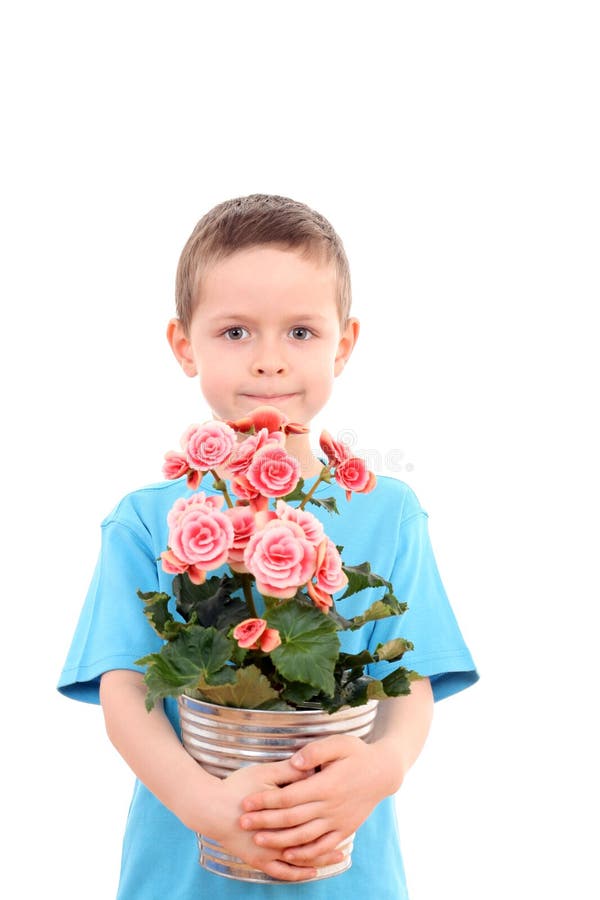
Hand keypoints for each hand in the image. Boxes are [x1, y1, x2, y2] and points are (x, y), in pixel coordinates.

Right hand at [198, 760, 339, 881]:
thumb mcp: (264, 773)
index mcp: (282, 814)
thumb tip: (313, 769)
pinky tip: (309, 872)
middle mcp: (277, 837)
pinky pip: (281, 872)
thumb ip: (289, 772)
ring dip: (319, 859)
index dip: (330, 815)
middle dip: (330, 839)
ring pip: (300, 860)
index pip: (312, 816)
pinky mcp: (257, 860)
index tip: (347, 811)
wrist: (208, 808)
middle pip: (310, 840)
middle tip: (348, 839)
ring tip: (337, 856)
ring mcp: (267, 852)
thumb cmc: (237, 787)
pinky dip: (297, 873)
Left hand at [239, 734, 390, 863]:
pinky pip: (322, 846)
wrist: (384, 773)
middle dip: (265, 822)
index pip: (289, 796)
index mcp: (326, 785)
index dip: (266, 800)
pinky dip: (305, 853)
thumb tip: (294, 763)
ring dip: (280, 840)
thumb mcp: (339, 743)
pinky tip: (289, 854)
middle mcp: (331, 806)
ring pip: (304, 836)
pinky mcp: (345, 830)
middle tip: (242, 822)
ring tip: (258, 840)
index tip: (246, 801)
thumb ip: (315, 752)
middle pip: (292, 818)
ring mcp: (338, 821)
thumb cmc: (358, 754)